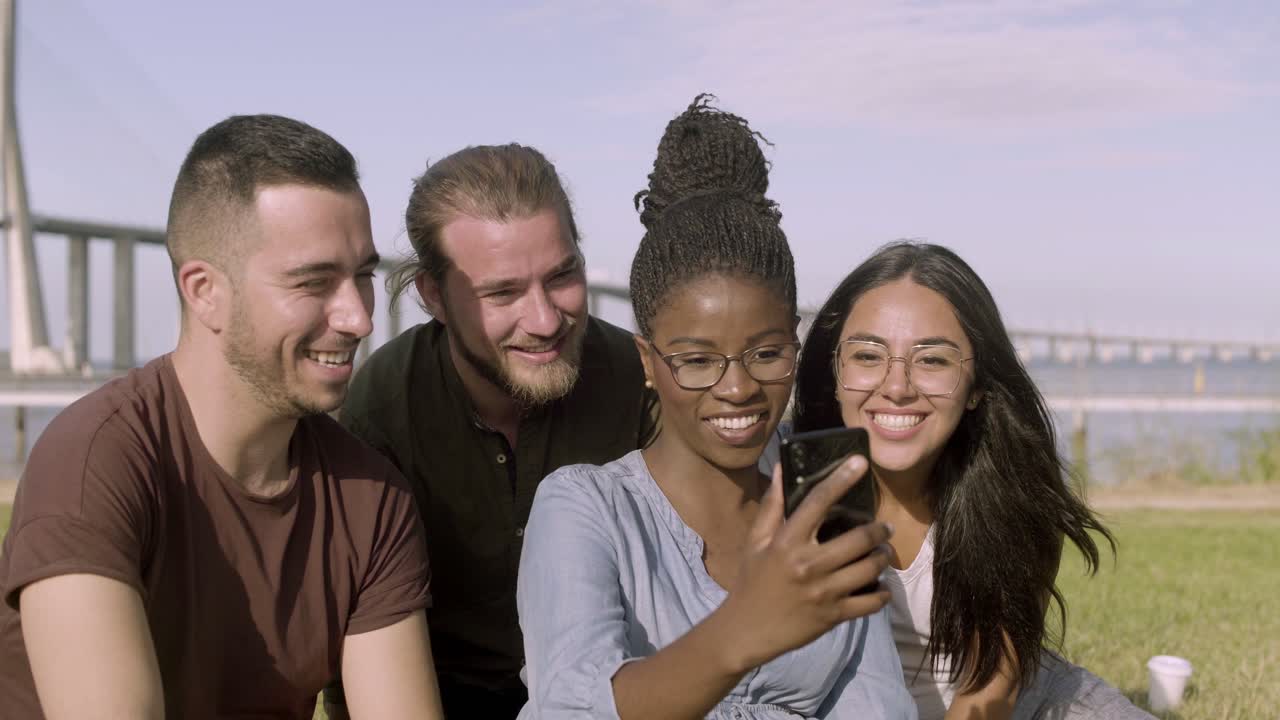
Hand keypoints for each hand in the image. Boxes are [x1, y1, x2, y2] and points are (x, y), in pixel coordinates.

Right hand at [714, 456, 892, 672]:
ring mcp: (824, 591)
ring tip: (883, 553)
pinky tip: (879, 585)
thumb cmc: (752, 580)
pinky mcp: (834, 615)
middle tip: (884, 527)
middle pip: (858, 539)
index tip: (861, 462)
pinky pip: (871, 602)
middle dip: (878, 530)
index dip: (841, 478)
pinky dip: (881, 593)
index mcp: (787, 541)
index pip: (818, 501)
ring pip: (870, 568)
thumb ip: (773, 505)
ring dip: (883, 557)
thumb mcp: (755, 541)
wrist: (746, 629)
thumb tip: (782, 467)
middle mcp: (808, 564)